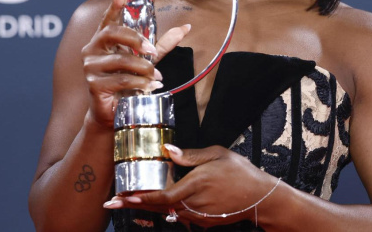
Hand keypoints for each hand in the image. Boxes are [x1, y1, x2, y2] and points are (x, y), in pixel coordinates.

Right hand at [81, 0, 190, 128]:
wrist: (112, 113)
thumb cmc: (126, 83)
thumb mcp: (146, 60)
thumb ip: (162, 43)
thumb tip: (186, 27)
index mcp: (103, 40)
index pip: (108, 18)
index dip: (115, 4)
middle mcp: (92, 49)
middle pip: (113, 32)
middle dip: (136, 40)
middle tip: (152, 51)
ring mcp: (90, 67)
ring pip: (122, 60)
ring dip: (143, 69)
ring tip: (155, 77)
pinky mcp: (93, 84)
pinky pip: (122, 79)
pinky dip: (139, 83)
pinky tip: (148, 88)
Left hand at [104, 145, 279, 227]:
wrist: (260, 197)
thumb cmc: (240, 172)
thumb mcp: (216, 155)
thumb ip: (190, 156)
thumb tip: (168, 151)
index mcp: (195, 186)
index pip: (161, 195)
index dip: (140, 197)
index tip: (123, 196)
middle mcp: (193, 205)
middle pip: (157, 206)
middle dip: (133, 204)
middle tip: (111, 202)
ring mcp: (198, 216)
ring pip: (166, 211)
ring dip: (146, 206)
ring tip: (127, 200)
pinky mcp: (203, 221)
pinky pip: (179, 214)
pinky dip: (164, 209)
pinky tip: (154, 204)